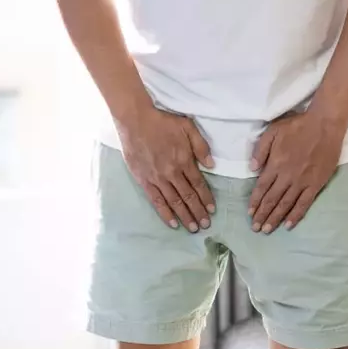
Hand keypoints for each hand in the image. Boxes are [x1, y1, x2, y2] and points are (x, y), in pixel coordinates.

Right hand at [117, 104, 215, 231]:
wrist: (135, 120)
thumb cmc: (163, 122)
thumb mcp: (188, 127)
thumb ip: (201, 147)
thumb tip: (211, 165)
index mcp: (184, 161)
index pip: (198, 185)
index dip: (206, 198)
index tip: (212, 210)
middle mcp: (172, 173)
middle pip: (188, 197)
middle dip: (198, 212)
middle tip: (205, 225)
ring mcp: (157, 178)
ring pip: (174, 201)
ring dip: (185, 216)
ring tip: (193, 228)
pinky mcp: (143, 180)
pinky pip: (156, 200)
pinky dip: (165, 213)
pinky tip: (172, 223)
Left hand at [248, 111, 345, 232]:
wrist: (324, 125)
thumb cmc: (298, 126)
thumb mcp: (273, 131)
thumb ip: (260, 150)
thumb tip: (252, 169)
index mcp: (275, 164)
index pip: (262, 187)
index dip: (255, 202)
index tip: (249, 213)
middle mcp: (287, 176)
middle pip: (272, 199)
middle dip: (262, 215)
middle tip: (255, 228)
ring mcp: (302, 182)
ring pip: (286, 204)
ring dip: (275, 218)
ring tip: (267, 230)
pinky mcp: (316, 184)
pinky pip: (304, 203)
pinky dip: (296, 215)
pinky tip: (289, 225)